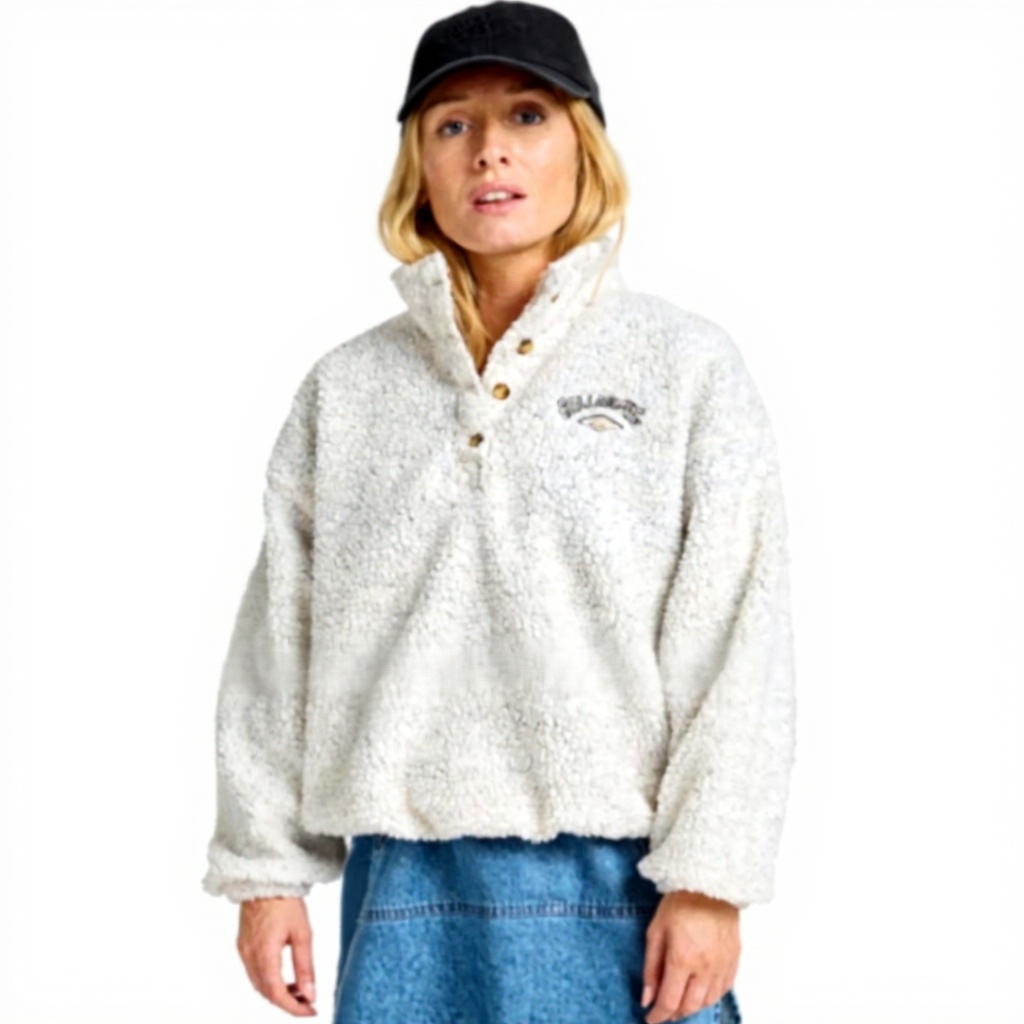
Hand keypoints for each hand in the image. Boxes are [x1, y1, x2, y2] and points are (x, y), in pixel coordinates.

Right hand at [237, 896, 318, 1015]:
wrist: (265, 878)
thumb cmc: (285, 901)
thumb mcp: (302, 933)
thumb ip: (305, 967)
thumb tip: (310, 994)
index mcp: (264, 955)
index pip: (276, 995)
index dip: (294, 1008)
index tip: (310, 1011)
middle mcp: (249, 957)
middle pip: (266, 993)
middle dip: (287, 1002)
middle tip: (308, 1003)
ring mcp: (244, 951)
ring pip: (259, 984)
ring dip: (278, 992)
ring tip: (300, 990)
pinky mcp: (243, 945)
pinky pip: (254, 972)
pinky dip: (269, 980)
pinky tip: (284, 976)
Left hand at [640, 889, 739, 1022]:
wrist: (710, 882)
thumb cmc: (679, 902)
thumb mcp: (655, 931)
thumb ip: (651, 967)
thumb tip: (647, 998)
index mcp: (682, 959)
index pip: (669, 1001)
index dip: (658, 1015)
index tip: (650, 1018)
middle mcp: (705, 967)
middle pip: (690, 1006)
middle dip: (675, 1012)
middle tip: (664, 1009)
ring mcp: (723, 965)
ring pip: (708, 1001)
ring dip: (693, 1006)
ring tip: (681, 1000)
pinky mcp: (735, 959)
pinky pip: (724, 989)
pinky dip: (711, 996)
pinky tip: (701, 991)